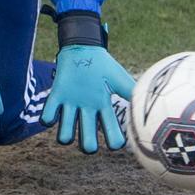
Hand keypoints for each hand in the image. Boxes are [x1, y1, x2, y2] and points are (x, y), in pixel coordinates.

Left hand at [40, 12, 133, 152]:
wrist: (84, 48)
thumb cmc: (103, 64)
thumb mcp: (121, 79)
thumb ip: (133, 93)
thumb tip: (146, 108)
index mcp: (103, 108)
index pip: (111, 133)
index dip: (114, 142)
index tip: (116, 143)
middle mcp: (87, 111)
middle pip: (87, 142)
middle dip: (88, 146)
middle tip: (89, 144)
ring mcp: (71, 106)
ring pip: (65, 136)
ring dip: (65, 136)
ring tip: (68, 128)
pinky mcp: (56, 97)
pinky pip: (48, 117)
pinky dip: (48, 118)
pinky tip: (53, 113)